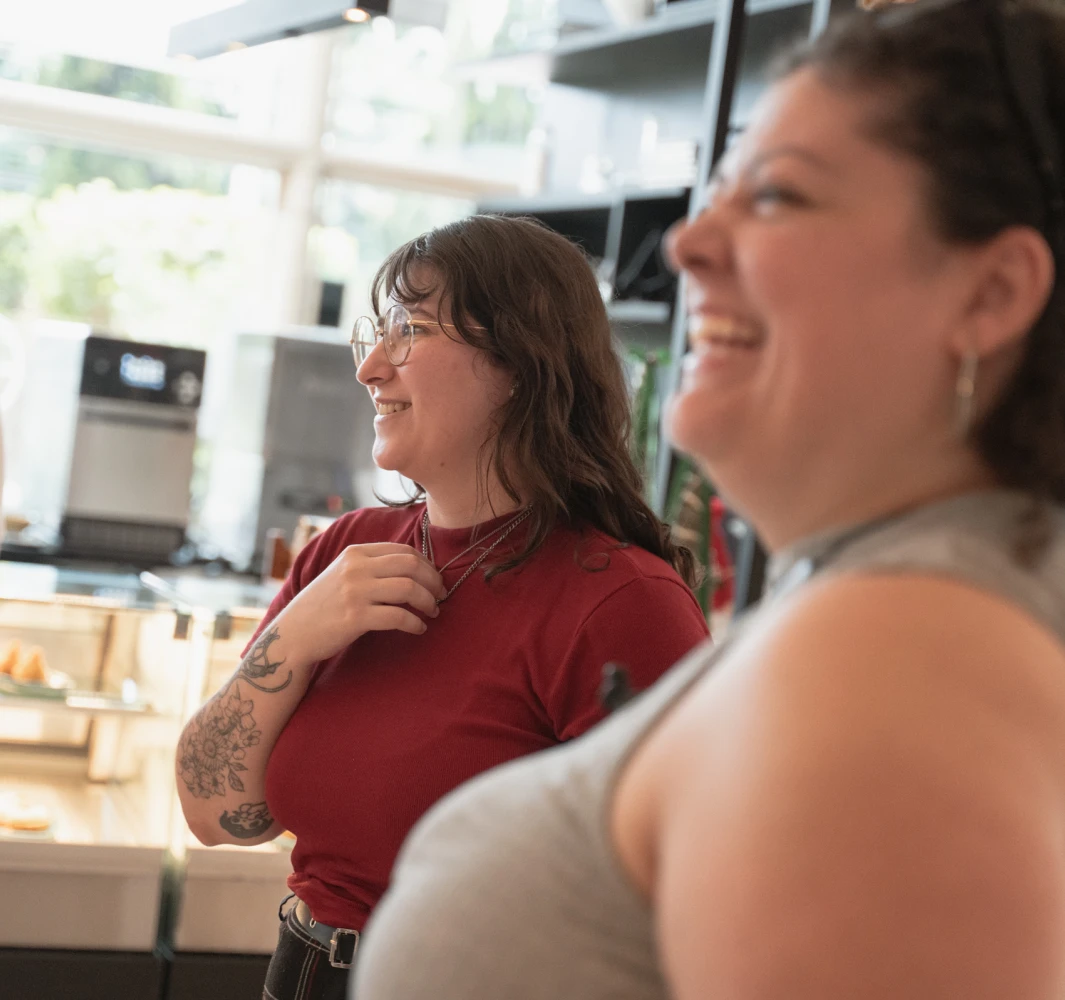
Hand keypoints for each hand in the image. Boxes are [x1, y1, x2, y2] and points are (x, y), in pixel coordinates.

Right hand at [274, 543, 446, 663]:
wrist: (292, 634)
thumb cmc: (323, 606)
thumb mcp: (343, 574)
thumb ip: (371, 566)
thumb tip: (414, 568)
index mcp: (356, 553)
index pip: (404, 551)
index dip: (427, 565)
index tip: (435, 579)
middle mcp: (356, 567)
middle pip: (411, 565)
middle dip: (433, 581)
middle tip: (440, 596)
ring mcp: (355, 591)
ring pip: (408, 588)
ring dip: (428, 601)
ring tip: (433, 612)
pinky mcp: (355, 617)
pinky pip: (398, 616)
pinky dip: (415, 623)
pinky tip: (419, 629)